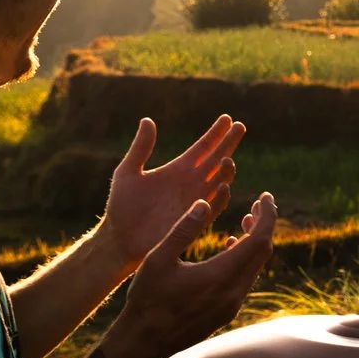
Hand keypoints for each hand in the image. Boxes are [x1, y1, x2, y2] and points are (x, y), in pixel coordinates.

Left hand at [98, 116, 245, 273]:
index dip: (216, 133)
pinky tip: (222, 186)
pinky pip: (213, 207)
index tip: (227, 118)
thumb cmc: (121, 206)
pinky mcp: (194, 220)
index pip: (203, 148)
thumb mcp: (127, 172)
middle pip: (217, 160)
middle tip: (239, 127)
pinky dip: (220, 197)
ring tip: (226, 159)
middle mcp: (192, 183)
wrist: (119, 238)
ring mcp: (195, 201)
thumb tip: (147, 120)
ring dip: (226, 171)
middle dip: (229, 144)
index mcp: (178, 169)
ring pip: (219, 182)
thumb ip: (140, 148)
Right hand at [113, 192, 278, 357]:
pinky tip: (230, 246)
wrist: (144, 342)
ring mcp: (232, 305)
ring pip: (255, 266)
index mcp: (221, 275)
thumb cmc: (147, 299)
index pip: (259, 239)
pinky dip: (244, 259)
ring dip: (254, 242)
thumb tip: (205, 203)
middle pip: (262, 252)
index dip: (267, 215)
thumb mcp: (159, 258)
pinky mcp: (226, 312)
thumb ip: (184, 229)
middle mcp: (233, 292)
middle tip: (257, 205)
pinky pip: (245, 280)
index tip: (266, 196)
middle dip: (263, 225)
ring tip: (246, 221)